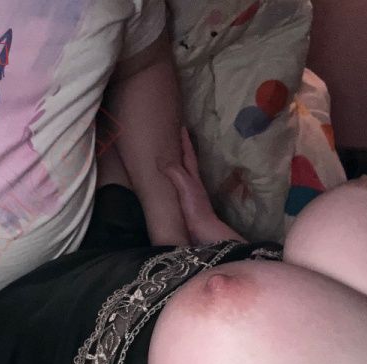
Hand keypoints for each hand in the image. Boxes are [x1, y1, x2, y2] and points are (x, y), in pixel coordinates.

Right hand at [159, 128, 244, 243]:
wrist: (204, 234)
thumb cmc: (196, 209)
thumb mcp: (186, 186)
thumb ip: (175, 172)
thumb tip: (162, 158)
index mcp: (193, 177)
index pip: (188, 155)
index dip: (185, 141)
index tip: (182, 127)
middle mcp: (192, 184)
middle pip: (187, 163)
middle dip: (182, 150)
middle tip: (174, 138)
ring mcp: (190, 196)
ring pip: (182, 175)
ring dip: (177, 166)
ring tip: (168, 159)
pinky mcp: (185, 207)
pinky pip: (176, 188)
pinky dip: (171, 182)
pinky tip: (167, 186)